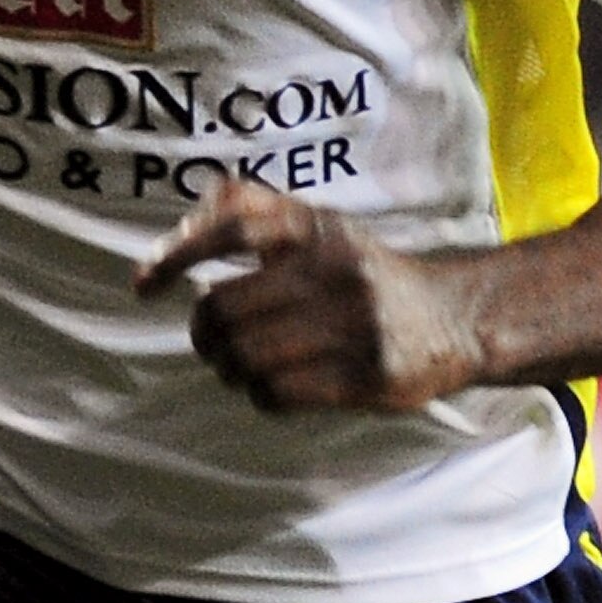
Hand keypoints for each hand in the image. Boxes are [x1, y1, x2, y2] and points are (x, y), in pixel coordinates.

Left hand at [134, 177, 485, 414]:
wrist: (456, 318)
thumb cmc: (366, 274)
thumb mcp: (319, 226)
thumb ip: (252, 207)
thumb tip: (181, 227)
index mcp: (317, 229)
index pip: (233, 227)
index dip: (177, 254)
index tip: (145, 284)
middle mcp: (334, 271)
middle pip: (223, 310)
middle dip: (204, 334)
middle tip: (212, 342)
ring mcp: (353, 327)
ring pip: (245, 358)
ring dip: (229, 369)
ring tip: (241, 366)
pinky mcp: (365, 378)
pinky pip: (276, 394)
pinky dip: (259, 394)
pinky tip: (273, 385)